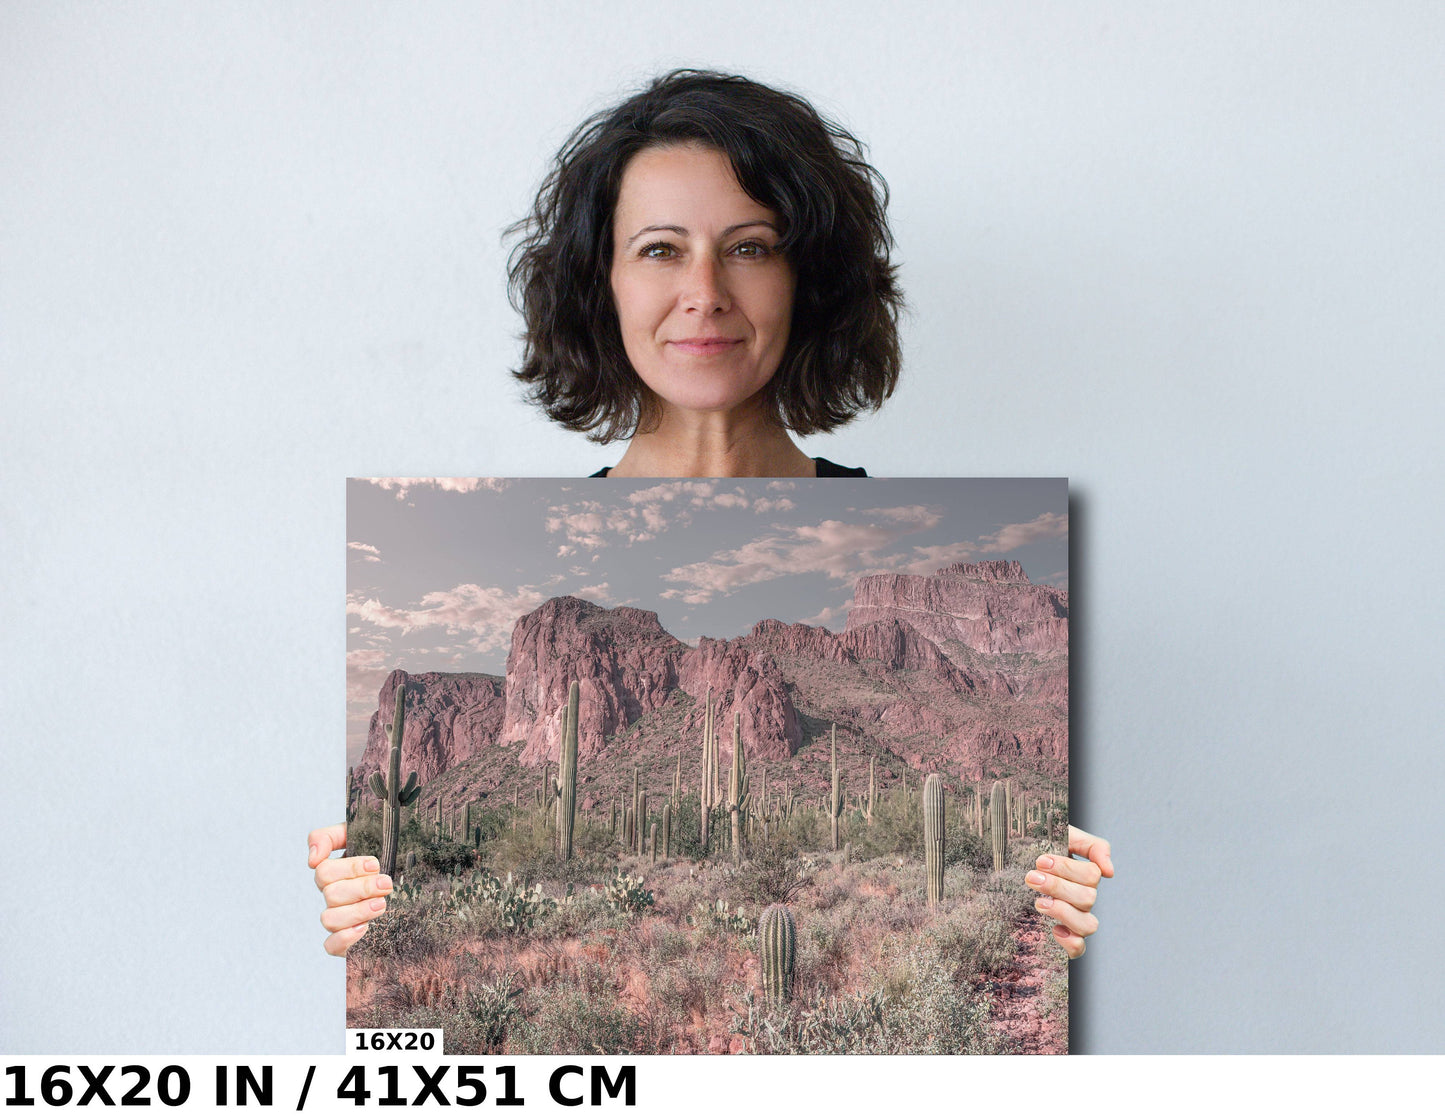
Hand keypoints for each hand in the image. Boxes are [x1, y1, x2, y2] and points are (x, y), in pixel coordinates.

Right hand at [308, 823, 392, 956]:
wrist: (419, 881)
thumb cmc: (390, 855)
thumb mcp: (365, 834)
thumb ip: (330, 836)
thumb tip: (312, 858)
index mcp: (336, 873)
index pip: (324, 872)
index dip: (349, 868)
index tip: (375, 864)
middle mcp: (335, 897)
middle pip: (331, 895)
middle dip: (361, 888)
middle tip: (386, 884)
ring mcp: (340, 919)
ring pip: (329, 919)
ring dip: (357, 911)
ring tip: (382, 904)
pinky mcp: (348, 941)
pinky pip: (331, 946)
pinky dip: (345, 938)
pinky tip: (365, 928)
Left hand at [1023, 825, 1112, 958]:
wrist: (1007, 860)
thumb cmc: (1034, 847)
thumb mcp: (1062, 835)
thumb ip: (1092, 846)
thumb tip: (1110, 872)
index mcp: (1083, 875)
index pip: (1092, 875)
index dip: (1067, 869)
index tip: (1040, 860)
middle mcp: (1082, 898)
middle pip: (1088, 899)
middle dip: (1057, 886)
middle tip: (1031, 877)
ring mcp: (1073, 919)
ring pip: (1088, 925)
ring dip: (1063, 912)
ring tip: (1038, 902)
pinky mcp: (1061, 937)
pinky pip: (1079, 949)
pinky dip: (1071, 942)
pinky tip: (1054, 929)